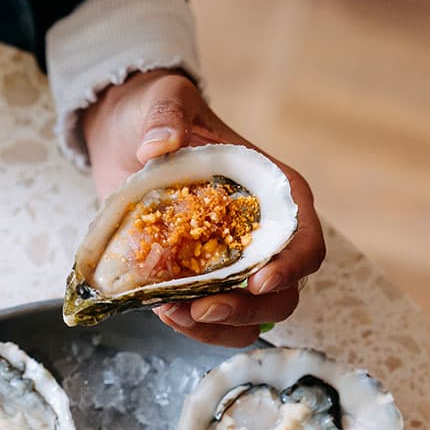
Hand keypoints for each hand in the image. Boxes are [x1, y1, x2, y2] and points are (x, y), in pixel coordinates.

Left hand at [81, 70, 324, 347]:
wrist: (125, 138)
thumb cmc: (157, 115)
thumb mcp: (163, 101)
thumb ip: (166, 115)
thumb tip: (157, 145)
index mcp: (274, 193)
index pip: (304, 240)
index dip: (290, 267)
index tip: (258, 282)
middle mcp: (263, 235)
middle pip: (283, 293)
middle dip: (246, 310)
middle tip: (201, 308)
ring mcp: (235, 264)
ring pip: (253, 318)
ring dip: (218, 327)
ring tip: (175, 313)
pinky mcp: (203, 282)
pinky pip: (216, 323)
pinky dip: (195, 327)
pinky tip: (166, 312)